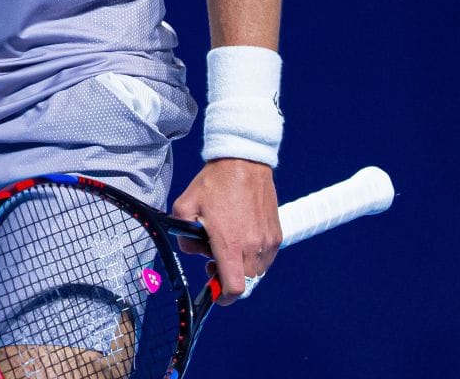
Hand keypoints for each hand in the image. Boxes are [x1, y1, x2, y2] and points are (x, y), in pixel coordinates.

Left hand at [171, 158, 279, 304]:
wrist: (243, 162)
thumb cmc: (214, 183)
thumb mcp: (185, 205)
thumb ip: (182, 234)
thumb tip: (189, 249)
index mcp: (229, 243)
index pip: (234, 287)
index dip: (222, 296)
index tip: (214, 290)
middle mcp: (252, 246)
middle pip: (244, 281)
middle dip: (228, 276)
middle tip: (214, 257)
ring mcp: (268, 241)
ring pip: (256, 270)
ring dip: (242, 265)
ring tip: (228, 242)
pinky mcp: (277, 234)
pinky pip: (265, 257)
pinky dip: (253, 254)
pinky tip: (240, 235)